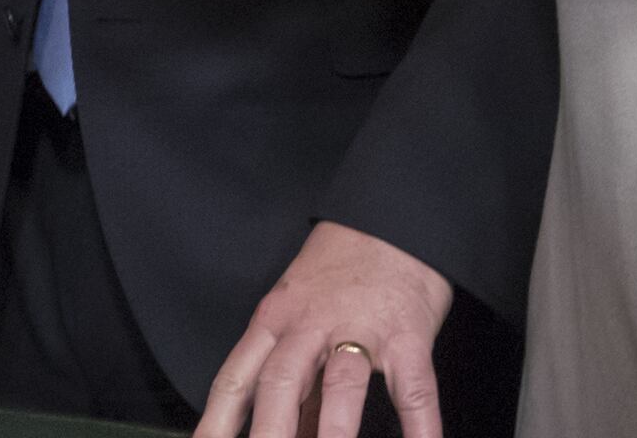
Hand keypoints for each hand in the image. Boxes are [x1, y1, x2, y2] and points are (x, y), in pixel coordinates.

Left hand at [196, 221, 454, 437]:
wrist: (392, 220)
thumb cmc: (340, 272)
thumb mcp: (300, 313)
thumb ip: (293, 378)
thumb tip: (282, 431)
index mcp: (275, 320)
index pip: (236, 378)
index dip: (217, 421)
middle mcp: (310, 325)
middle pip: (280, 383)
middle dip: (268, 433)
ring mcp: (361, 330)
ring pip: (341, 384)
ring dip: (333, 432)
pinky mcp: (409, 336)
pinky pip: (413, 390)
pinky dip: (419, 429)